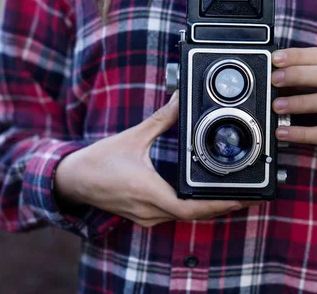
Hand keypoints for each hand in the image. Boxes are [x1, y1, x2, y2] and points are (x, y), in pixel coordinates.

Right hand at [55, 91, 259, 227]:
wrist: (73, 180)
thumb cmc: (98, 162)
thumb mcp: (133, 137)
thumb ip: (161, 120)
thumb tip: (179, 100)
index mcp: (149, 191)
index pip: (191, 209)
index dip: (218, 206)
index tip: (239, 199)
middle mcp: (150, 209)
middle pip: (194, 215)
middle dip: (220, 206)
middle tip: (244, 196)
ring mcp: (146, 216)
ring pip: (184, 217)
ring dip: (206, 208)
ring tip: (229, 196)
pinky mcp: (143, 215)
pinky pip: (173, 215)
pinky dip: (190, 208)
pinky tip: (201, 197)